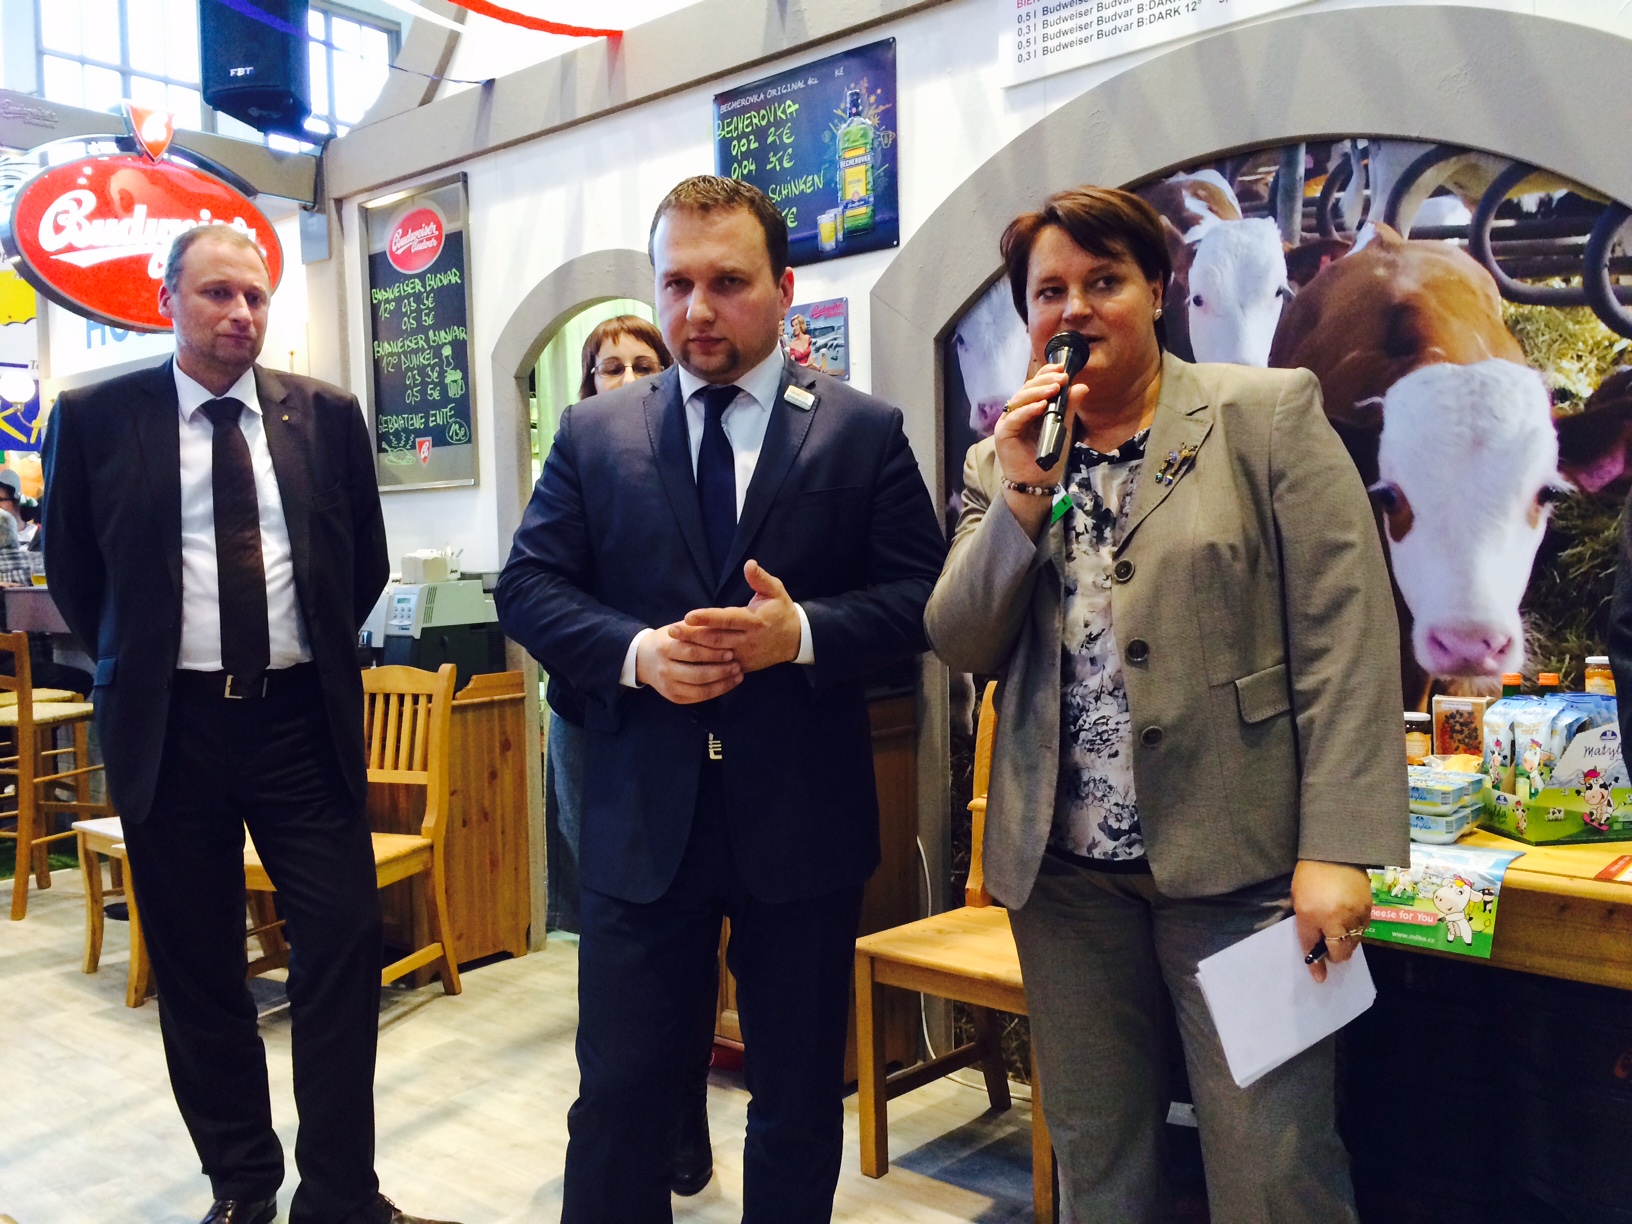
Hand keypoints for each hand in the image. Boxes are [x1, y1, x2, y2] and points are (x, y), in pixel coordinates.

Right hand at [634, 621, 741, 704]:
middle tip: (737, 665)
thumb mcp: (678, 629)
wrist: (643, 659)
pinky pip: (698, 697)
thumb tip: (722, 628)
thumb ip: (696, 629)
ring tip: (737, 675)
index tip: (731, 652)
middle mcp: (664, 669)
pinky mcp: (674, 698)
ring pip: (699, 689)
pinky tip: (728, 684)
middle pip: (697, 673)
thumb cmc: (667, 640)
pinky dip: (715, 692)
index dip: (713, 653)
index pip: (692, 652)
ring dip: (722, 684)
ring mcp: (668, 686)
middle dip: (720, 671)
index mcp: (665, 648)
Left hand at [672, 560, 800, 673]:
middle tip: (671, 630)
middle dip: (692, 635)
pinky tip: (687, 658)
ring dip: (694, 649)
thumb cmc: (781, 611)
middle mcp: (748, 639)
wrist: (796, 640)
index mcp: (754, 620)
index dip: (707, 618)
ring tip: (674, 642)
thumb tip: (749, 564)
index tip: (688, 615)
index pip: (727, 619)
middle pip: (715, 639)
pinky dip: (704, 663)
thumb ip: (760, 578)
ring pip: (715, 655)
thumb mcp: (776, 591)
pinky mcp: (742, 666)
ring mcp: (744, 655)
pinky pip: (720, 667)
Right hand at [993, 363, 1086, 536]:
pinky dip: (1027, 411)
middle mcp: (1016, 412)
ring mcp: (1008, 422)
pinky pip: (1015, 418)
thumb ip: (1069, 407)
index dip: (1046, 373)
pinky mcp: (1003, 434)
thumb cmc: (1049, 456)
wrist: (1038, 482)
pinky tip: (1041, 406)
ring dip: (1037, 392)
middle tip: (1062, 378)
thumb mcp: (1063, 427)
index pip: (1035, 385)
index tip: (1063, 368)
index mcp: (1029, 407)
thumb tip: (1082, 386)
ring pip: (1019, 400)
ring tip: (1054, 388)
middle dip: (1045, 381)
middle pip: (1027, 389)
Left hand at [1292, 860, 1374, 982]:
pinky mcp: (1370, 907)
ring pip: (1354, 942)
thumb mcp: (1301, 905)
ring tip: (1335, 928)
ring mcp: (1359, 913)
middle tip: (1326, 944)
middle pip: (1342, 951)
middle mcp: (1341, 918)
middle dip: (1334, 953)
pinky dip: (1355, 930)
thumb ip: (1308, 932)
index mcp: (1319, 916)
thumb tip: (1317, 962)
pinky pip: (1363, 929)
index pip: (1320, 949)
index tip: (1319, 976)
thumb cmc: (1310, 877)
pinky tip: (1346, 919)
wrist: (1334, 851)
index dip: (1319, 963)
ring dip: (1345, 941)